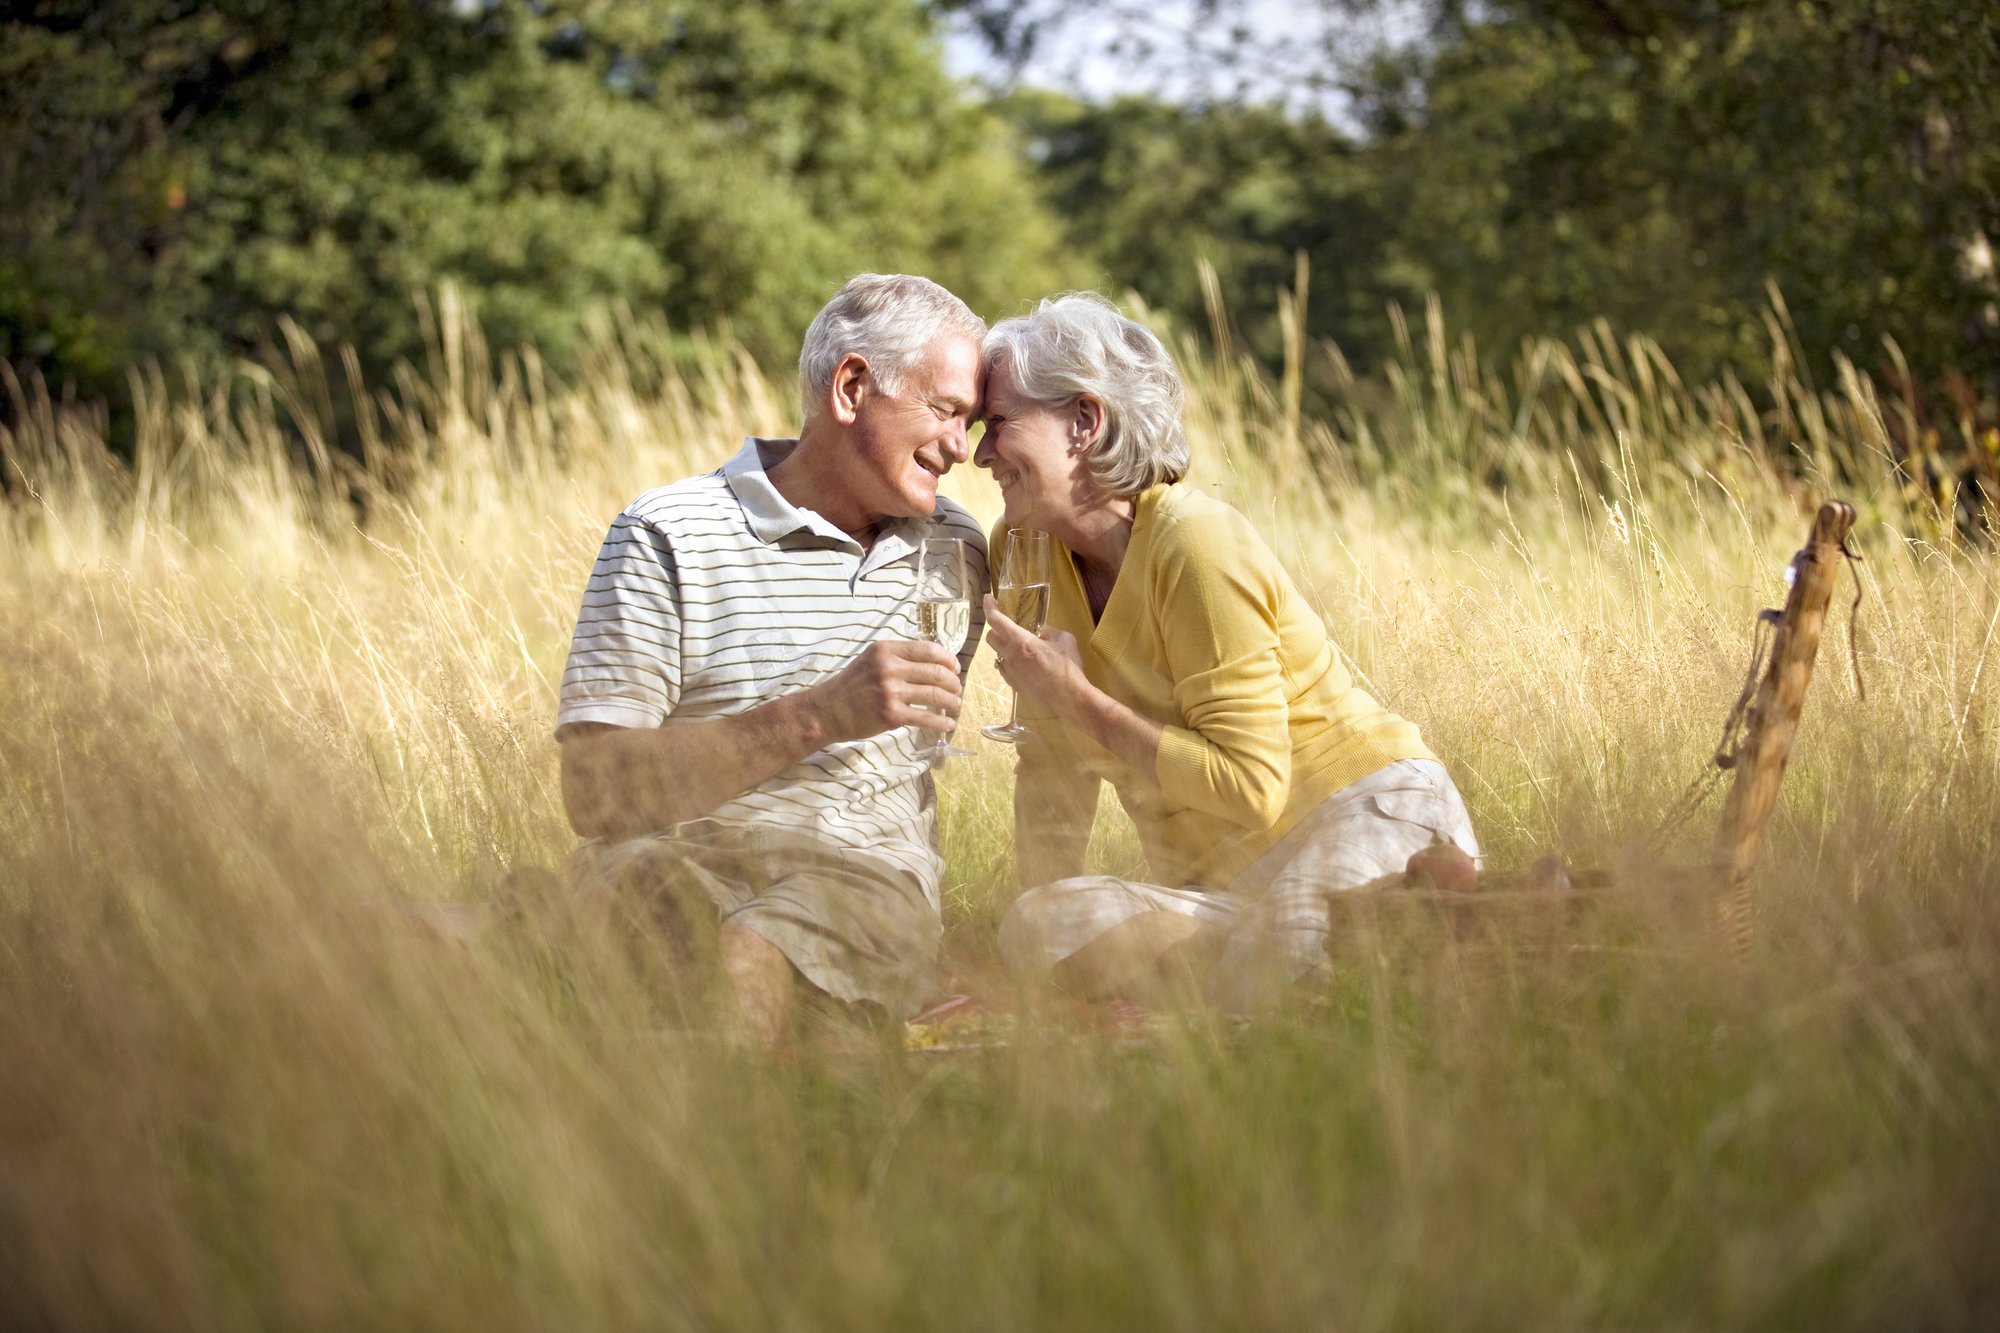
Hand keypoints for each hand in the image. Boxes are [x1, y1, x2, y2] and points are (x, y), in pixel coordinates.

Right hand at [804, 639, 962, 741]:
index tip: (955, 670)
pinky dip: (942, 722)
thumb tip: (935, 662)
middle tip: (958, 690)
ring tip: (956, 706)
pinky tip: (948, 725)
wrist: (826, 711)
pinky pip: (926, 718)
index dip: (949, 660)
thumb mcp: (871, 660)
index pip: (929, 649)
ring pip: (936, 695)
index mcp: (886, 649)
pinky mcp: (891, 715)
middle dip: (954, 683)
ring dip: (953, 702)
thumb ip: (898, 657)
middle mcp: (889, 667)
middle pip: (937, 672)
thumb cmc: (851, 686)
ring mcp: (891, 691)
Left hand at [983, 593, 1087, 716]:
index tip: (988, 599)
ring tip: (1023, 649)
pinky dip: (1011, 663)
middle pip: (990, 638)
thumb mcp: (1064, 639)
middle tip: (1010, 627)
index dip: (989, 607)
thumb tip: (1042, 631)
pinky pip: (1006, 669)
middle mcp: (1010, 656)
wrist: (1069, 697)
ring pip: (998, 655)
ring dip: (1005, 648)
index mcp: (1021, 641)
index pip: (996, 620)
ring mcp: (1010, 672)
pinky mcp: (1014, 685)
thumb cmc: (1068, 666)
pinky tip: (1025, 665)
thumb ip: (1050, 631)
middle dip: (996, 629)